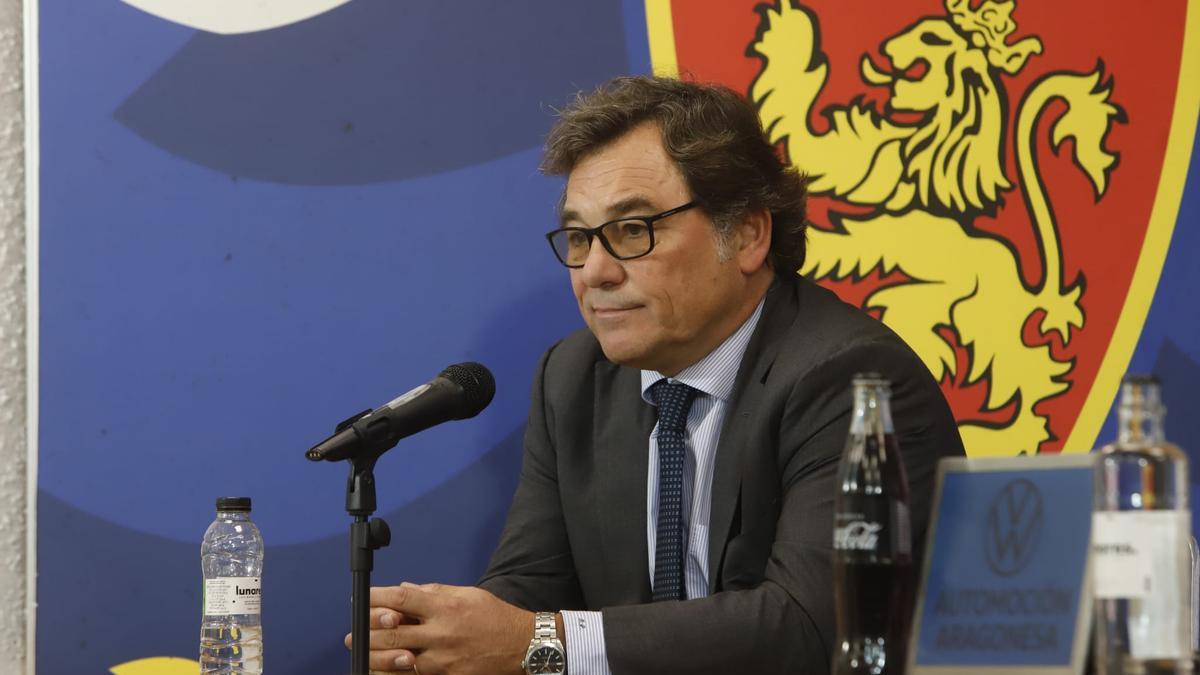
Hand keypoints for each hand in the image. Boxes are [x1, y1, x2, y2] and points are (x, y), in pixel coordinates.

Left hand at [344, 583, 533, 674]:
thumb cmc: (494, 617)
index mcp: (445, 606)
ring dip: (377, 657)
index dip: (377, 597)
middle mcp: (442, 631)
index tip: (362, 598)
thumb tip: (405, 590)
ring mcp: (444, 658)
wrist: (521, 645)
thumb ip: (433, 592)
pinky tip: (386, 671)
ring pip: (399, 660)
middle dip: (368, 634)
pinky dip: (397, 674)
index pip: (402, 598)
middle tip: (353, 635)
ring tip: (364, 655)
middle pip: (393, 633)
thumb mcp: (466, 594)